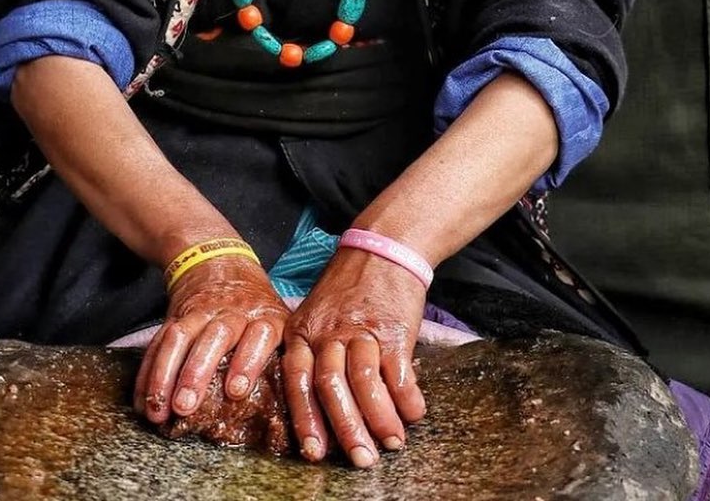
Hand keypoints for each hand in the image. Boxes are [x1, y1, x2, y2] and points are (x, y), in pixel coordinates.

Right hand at [134, 255, 288, 423]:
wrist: (219, 259)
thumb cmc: (256, 305)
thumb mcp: (276, 318)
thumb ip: (278, 353)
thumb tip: (284, 408)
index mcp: (263, 315)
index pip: (258, 335)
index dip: (248, 362)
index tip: (235, 390)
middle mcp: (231, 312)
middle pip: (215, 337)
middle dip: (197, 372)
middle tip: (185, 406)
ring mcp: (200, 311)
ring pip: (180, 338)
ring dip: (165, 375)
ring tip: (157, 409)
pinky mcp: (175, 315)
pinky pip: (158, 342)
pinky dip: (148, 373)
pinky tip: (142, 402)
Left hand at [281, 247, 426, 467]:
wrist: (383, 248)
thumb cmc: (348, 289)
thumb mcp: (316, 314)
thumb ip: (313, 354)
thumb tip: (321, 412)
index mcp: (303, 331)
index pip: (297, 379)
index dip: (305, 418)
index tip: (314, 452)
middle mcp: (329, 332)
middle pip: (331, 386)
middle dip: (346, 429)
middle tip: (361, 460)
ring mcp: (362, 329)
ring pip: (364, 381)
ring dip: (379, 419)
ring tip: (392, 443)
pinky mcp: (394, 329)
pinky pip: (399, 372)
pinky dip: (406, 399)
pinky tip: (413, 414)